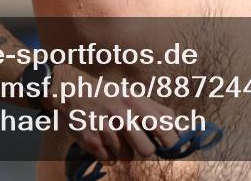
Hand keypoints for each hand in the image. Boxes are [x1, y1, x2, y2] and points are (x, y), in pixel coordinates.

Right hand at [44, 64, 181, 161]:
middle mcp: (121, 116)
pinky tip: (104, 140)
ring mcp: (105, 130)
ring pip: (127, 157)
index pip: (164, 130)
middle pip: (146, 151)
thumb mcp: (134, 94)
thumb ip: (157, 111)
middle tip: (139, 143)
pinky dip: (109, 155)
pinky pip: (110, 160)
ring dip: (125, 152)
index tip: (169, 146)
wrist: (71, 90)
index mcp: (136, 102)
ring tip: (117, 137)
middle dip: (145, 150)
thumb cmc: (108, 93)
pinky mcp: (90, 141)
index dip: (170, 143)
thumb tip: (179, 129)